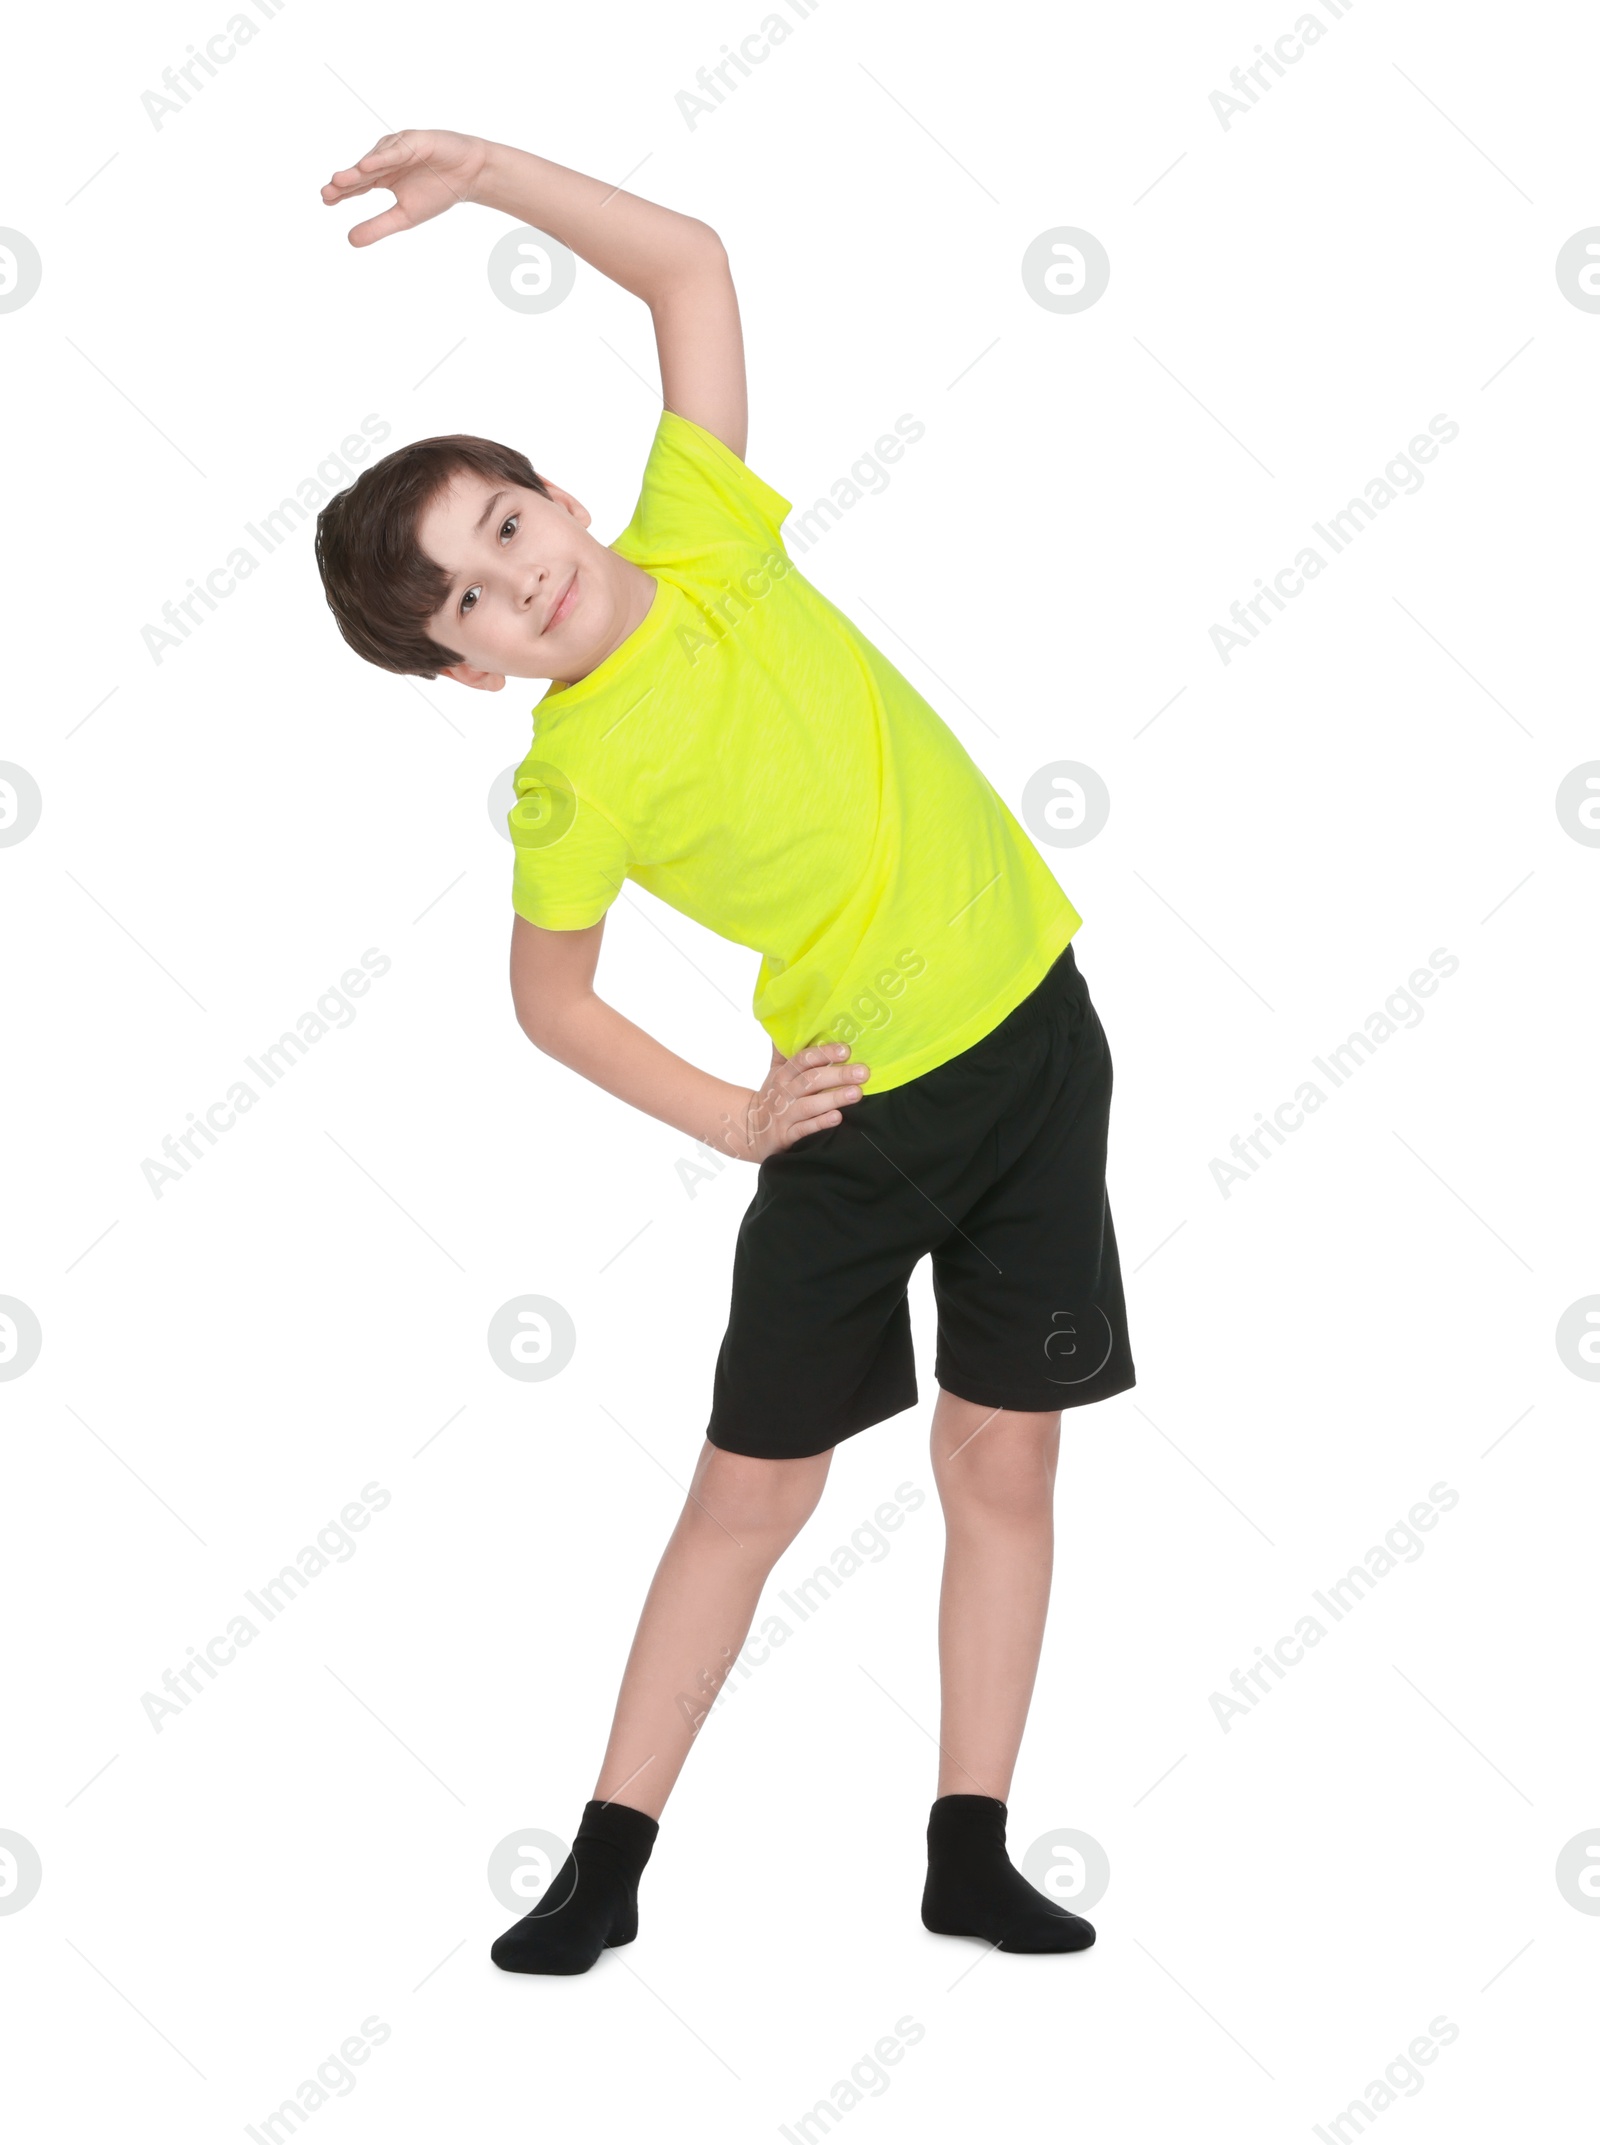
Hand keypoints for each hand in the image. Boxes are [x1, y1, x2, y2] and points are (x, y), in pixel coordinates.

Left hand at [321, 130, 491, 246]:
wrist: (469, 175)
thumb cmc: (438, 192)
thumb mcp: (404, 216)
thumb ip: (378, 226)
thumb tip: (349, 241)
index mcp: (383, 176)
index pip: (357, 185)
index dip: (342, 192)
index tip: (326, 201)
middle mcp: (386, 159)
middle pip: (361, 172)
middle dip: (344, 182)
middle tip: (327, 192)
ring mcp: (398, 147)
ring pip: (375, 159)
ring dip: (358, 170)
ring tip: (340, 180)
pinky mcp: (414, 140)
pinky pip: (396, 150)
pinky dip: (382, 157)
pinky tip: (367, 166)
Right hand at [726, 1042, 870, 1163]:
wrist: (751, 1130)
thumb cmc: (772, 1095)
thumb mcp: (775, 1070)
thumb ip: (784, 1049)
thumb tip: (788, 1019)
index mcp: (783, 1074)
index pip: (803, 1059)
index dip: (824, 1053)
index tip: (846, 1050)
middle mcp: (784, 1092)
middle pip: (811, 1080)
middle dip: (838, 1075)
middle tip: (863, 1072)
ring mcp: (785, 1114)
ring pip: (810, 1105)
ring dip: (833, 1098)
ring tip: (857, 1093)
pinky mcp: (787, 1135)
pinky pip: (805, 1129)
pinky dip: (820, 1122)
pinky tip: (838, 1117)